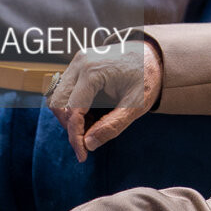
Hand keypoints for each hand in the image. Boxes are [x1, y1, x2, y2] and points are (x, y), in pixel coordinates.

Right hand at [48, 38, 162, 162]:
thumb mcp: (136, 105)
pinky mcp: (79, 64)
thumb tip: (88, 144)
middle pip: (58, 104)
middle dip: (70, 126)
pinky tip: (92, 113)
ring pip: (57, 97)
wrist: (153, 54)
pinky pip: (64, 90)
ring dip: (68, 116)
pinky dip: (72, 106)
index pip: (73, 111)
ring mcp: (78, 62)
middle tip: (88, 140)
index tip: (82, 156)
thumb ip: (112, 125)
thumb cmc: (147, 77)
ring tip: (93, 125)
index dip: (76, 137)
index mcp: (93, 71)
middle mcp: (80, 63)